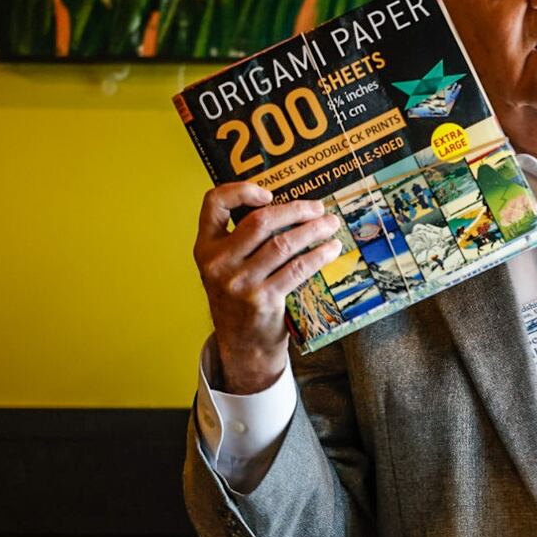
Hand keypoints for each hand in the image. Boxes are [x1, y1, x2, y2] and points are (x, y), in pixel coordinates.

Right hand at [193, 182, 345, 392]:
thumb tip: (285, 207)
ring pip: (283, 244)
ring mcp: (239, 282)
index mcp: (205, 247)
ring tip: (331, 225)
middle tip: (318, 208)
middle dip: (295, 210)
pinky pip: (297, 269)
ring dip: (313, 230)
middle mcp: (218, 263)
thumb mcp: (224, 267)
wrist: (242, 345)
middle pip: (260, 221)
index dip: (241, 191)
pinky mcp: (263, 299)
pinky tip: (331, 249)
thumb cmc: (239, 298)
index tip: (269, 193)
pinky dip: (318, 255)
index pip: (213, 204)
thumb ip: (239, 239)